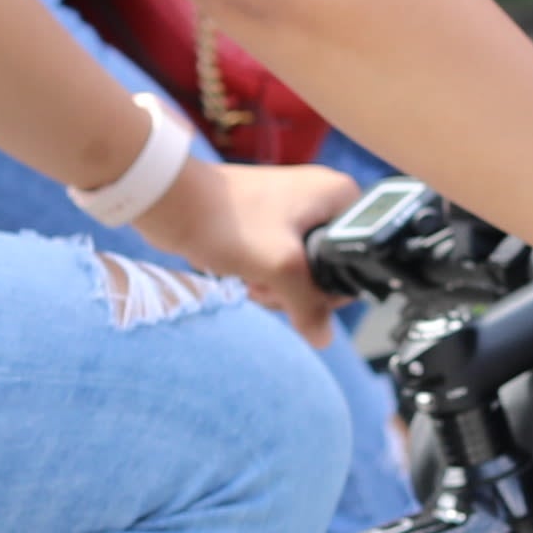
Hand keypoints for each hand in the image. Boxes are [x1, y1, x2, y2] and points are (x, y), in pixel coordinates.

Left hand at [138, 151, 371, 338]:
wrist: (171, 201)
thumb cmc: (225, 220)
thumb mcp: (279, 267)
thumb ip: (309, 305)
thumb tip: (324, 337)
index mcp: (339, 196)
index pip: (361, 254)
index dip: (334, 284)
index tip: (303, 290)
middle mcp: (321, 199)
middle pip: (331, 268)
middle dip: (299, 288)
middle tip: (272, 282)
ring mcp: (293, 212)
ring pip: (302, 272)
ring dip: (277, 286)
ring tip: (253, 278)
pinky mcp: (268, 224)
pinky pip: (280, 265)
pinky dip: (264, 277)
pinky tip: (244, 275)